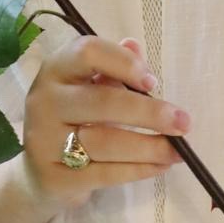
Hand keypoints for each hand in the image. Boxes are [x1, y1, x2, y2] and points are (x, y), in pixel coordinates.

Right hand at [21, 33, 190, 210]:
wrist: (39, 173)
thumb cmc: (73, 119)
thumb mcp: (88, 87)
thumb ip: (113, 67)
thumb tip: (135, 46)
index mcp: (56, 70)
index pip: (87, 52)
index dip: (124, 63)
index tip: (153, 81)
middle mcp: (45, 101)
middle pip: (103, 102)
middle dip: (149, 113)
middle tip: (183, 122)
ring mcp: (45, 140)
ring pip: (106, 142)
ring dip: (150, 147)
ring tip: (177, 151)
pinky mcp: (54, 176)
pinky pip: (105, 173)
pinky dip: (138, 170)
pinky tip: (160, 166)